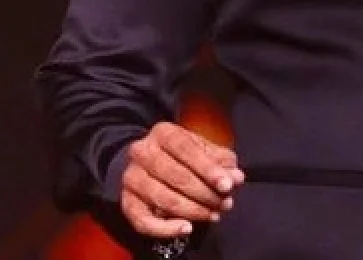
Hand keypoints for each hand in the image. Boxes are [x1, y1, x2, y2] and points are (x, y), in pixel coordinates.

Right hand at [120, 122, 244, 238]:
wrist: (144, 164)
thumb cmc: (180, 156)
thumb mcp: (202, 150)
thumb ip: (221, 162)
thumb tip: (237, 177)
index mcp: (163, 133)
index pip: (186, 149)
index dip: (208, 168)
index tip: (227, 185)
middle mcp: (142, 152)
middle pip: (176, 175)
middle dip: (205, 193)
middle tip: (225, 204)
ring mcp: (131, 177)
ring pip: (163, 199)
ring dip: (193, 211)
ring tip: (213, 214)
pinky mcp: (126, 202)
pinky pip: (143, 221)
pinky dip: (166, 228)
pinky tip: (187, 228)